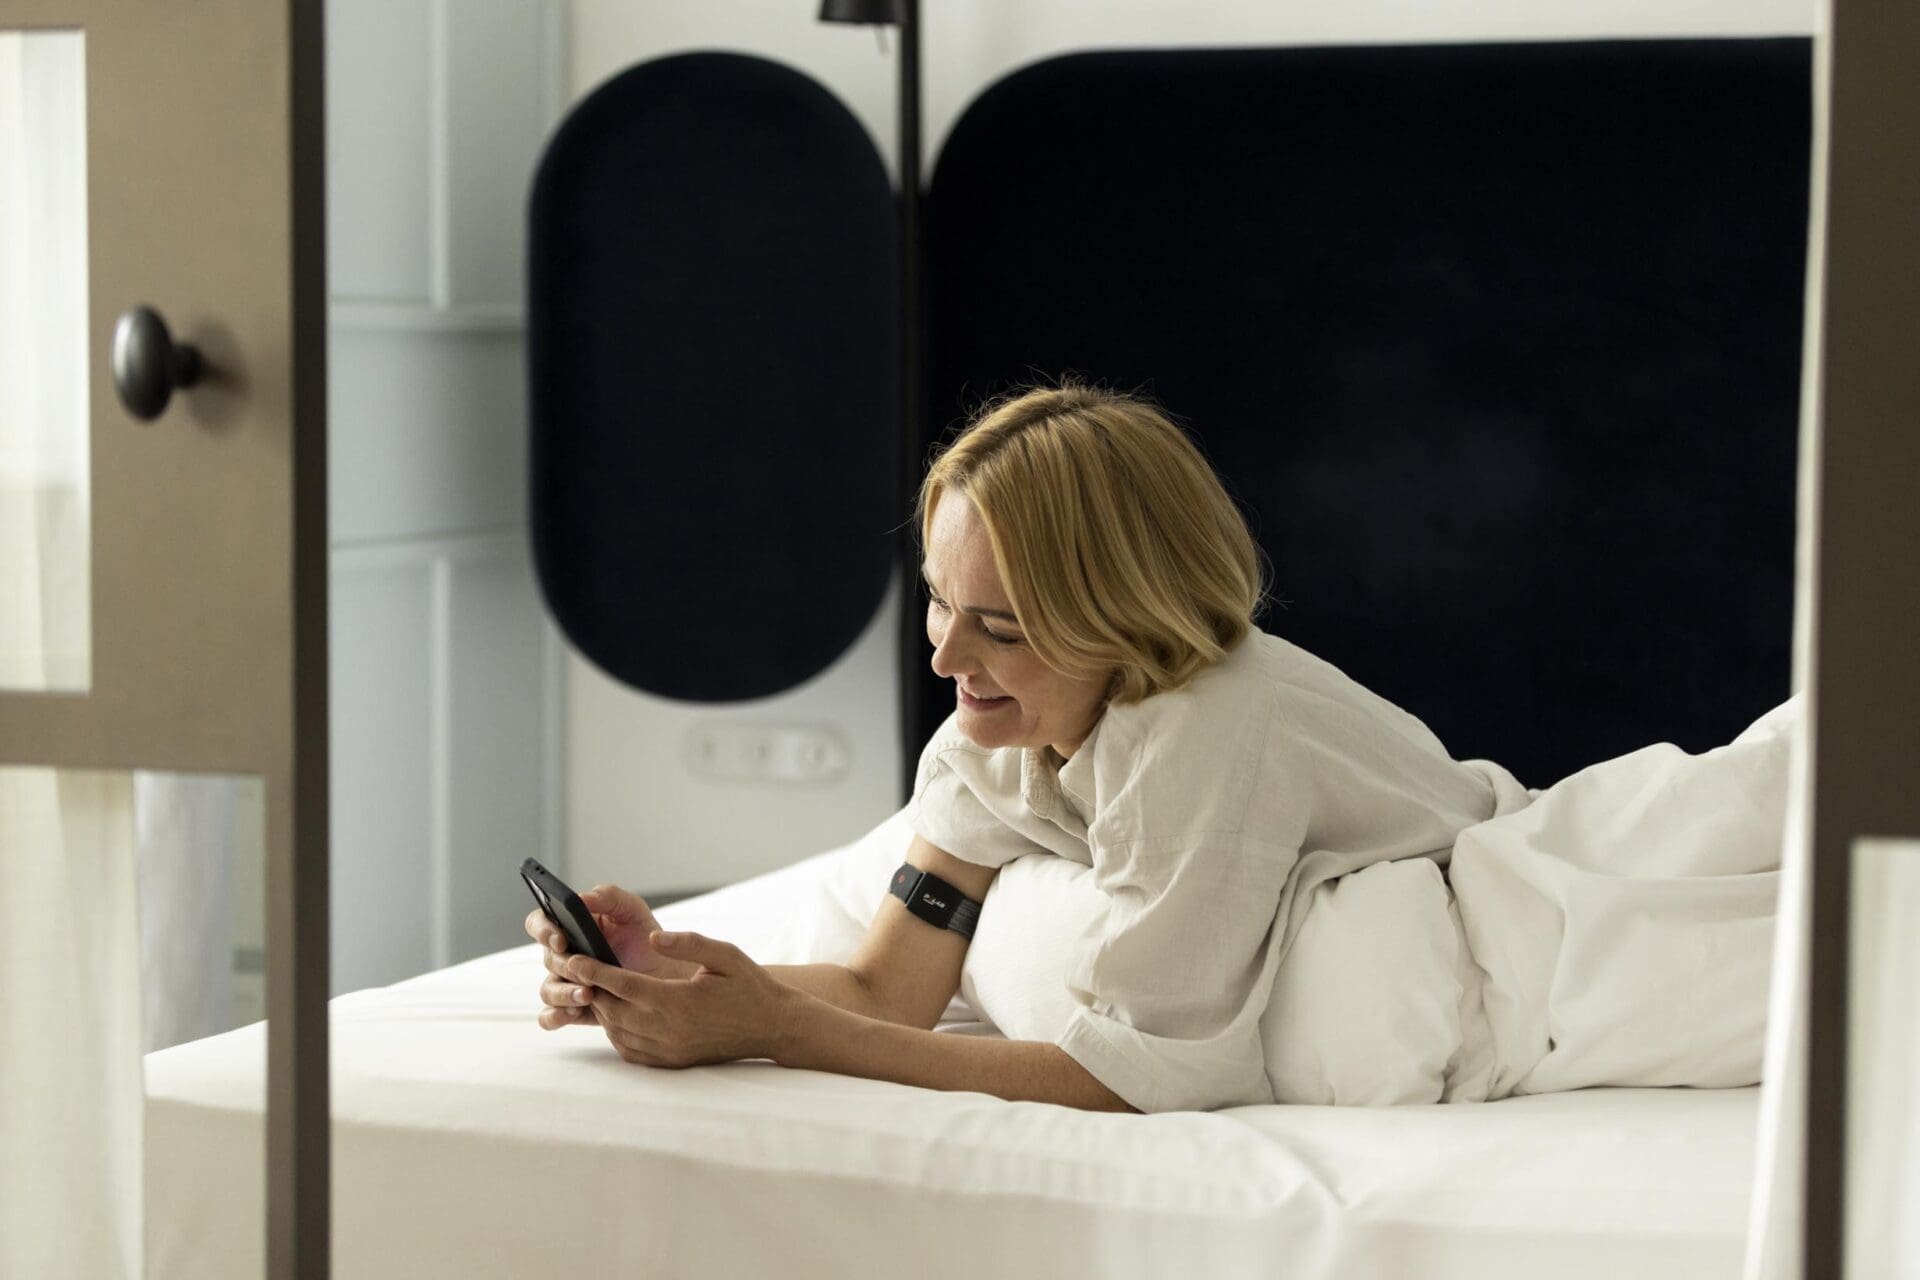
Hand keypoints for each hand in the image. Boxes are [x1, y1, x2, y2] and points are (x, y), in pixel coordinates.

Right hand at [523, 884, 698, 1030]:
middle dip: (565, 966)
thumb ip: (608, 896)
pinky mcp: (573, 1008)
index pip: (540, 922)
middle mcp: (564, 954)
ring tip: (588, 995)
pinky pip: (550, 1017)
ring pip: (548, 990)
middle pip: (548, 959)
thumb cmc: (645, 938)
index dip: (543, 930)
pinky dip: (556, 1016)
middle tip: (586, 973)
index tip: (561, 939)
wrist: (665, 976)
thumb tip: (580, 899)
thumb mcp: (633, 910)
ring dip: (564, 994)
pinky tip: (573, 1014)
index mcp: (570, 926)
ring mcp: (566, 982)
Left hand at [560, 931, 795, 1067]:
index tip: (573, 958)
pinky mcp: (671, 1061)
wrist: (772, 1027)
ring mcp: (669, 1050)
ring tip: (594, 989)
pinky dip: (616, 1032)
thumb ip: (688, 943)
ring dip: (602, 1010)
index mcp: (679, 1001)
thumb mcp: (725, 954)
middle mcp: (669, 1030)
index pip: (623, 986)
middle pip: (613, 1009)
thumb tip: (652, 937)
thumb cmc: (750, 986)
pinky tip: (617, 1014)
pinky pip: (630, 1050)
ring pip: (618, 1031)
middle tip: (575, 969)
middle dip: (591, 988)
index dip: (594, 971)